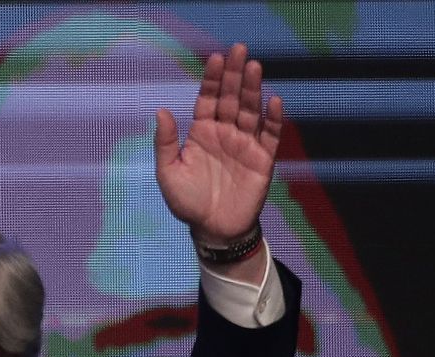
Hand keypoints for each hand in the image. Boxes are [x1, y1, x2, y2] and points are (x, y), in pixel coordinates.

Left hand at [154, 43, 283, 244]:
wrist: (213, 229)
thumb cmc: (187, 202)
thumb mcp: (168, 173)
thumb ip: (165, 143)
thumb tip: (160, 111)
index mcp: (201, 133)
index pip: (208, 99)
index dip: (212, 79)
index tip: (215, 58)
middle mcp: (224, 133)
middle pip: (231, 98)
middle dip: (234, 75)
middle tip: (239, 50)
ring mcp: (245, 144)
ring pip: (250, 111)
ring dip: (253, 90)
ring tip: (255, 67)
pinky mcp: (262, 159)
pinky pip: (271, 135)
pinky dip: (274, 119)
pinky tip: (274, 102)